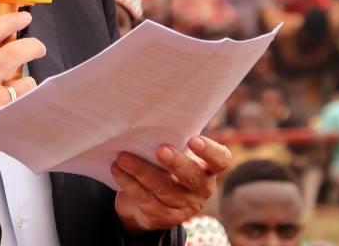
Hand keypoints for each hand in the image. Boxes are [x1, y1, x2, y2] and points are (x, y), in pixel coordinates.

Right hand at [0, 11, 44, 180]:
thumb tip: (3, 48)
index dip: (10, 21)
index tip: (22, 17)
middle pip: (14, 52)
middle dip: (33, 46)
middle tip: (38, 48)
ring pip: (25, 82)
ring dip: (30, 84)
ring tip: (23, 90)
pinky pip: (23, 106)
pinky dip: (27, 104)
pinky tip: (21, 108)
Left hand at [111, 135, 230, 233]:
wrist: (146, 201)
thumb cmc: (163, 166)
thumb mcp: (173, 154)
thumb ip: (171, 141)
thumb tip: (149, 120)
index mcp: (208, 168)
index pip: (221, 160)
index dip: (210, 151)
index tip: (193, 140)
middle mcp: (201, 189)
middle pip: (192, 176)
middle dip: (175, 163)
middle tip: (159, 150)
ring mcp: (184, 207)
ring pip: (163, 189)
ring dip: (141, 170)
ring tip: (123, 157)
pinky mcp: (163, 217)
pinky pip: (145, 199)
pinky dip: (129, 183)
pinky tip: (117, 170)